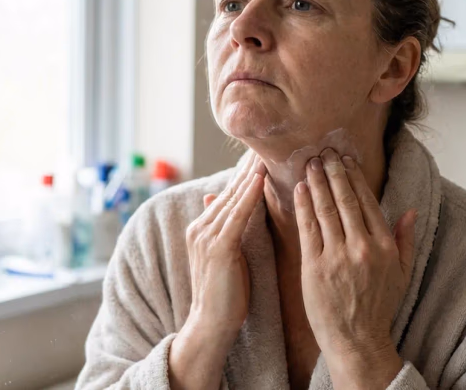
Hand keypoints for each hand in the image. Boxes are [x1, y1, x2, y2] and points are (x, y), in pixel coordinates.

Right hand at [169, 153, 265, 389]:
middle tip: (264, 140)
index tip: (260, 152)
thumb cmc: (225, 295)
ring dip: (250, 173)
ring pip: (233, 197)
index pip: (228, 194)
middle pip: (229, 189)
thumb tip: (215, 199)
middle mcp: (200, 228)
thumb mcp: (222, 256)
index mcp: (202, 229)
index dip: (244, 173)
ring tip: (265, 150)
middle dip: (247, 166)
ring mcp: (206, 237)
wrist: (211, 325)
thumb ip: (222, 227)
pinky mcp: (218, 248)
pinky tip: (260, 179)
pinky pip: (236, 216)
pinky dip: (248, 195)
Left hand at [293, 150, 415, 387]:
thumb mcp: (402, 274)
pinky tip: (300, 189)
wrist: (356, 340)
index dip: (355, 177)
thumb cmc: (378, 308)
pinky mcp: (315, 266)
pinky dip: (303, 206)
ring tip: (310, 163)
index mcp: (384, 246)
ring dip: (317, 182)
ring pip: (325, 209)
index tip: (346, 159)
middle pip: (344, 199)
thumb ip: (405, 240)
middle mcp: (361, 247)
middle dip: (333, 171)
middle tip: (324, 151)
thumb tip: (410, 211)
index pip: (367, 201)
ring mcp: (337, 256)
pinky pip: (308, 228)